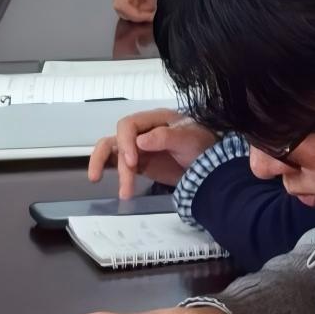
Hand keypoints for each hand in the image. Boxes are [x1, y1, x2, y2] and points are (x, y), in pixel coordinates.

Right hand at [85, 108, 203, 197]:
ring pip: (112, 153)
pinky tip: (105, 182)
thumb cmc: (201, 146)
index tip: (132, 162)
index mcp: (153, 119)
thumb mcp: (188, 139)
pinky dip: (108, 171)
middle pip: (117, 141)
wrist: (209, 165)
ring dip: (111, 171)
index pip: (127, 125)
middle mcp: (141, 131)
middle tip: (124, 182)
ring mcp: (137, 147)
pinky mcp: (136, 163)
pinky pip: (116, 164)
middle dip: (117, 162)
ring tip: (123, 194)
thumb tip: (140, 141)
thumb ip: (165, 137)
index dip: (125, 143)